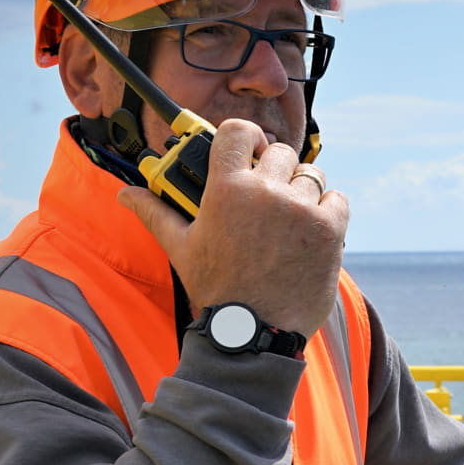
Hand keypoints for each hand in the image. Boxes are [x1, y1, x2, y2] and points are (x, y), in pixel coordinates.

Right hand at [118, 118, 348, 337]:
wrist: (253, 334)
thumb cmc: (216, 290)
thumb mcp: (181, 248)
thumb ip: (156, 213)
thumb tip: (126, 194)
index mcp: (226, 188)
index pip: (239, 131)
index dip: (247, 137)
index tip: (251, 151)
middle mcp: (266, 191)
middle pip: (280, 152)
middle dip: (275, 170)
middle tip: (268, 198)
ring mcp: (300, 209)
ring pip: (311, 175)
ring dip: (302, 190)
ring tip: (290, 218)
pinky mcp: (329, 230)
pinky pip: (337, 199)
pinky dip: (329, 210)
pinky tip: (312, 230)